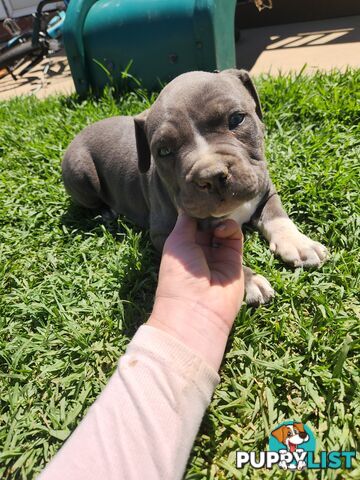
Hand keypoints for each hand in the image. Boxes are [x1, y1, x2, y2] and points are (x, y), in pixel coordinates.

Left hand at [148, 212, 243, 369]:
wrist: (197, 309)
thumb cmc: (178, 275)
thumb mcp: (176, 242)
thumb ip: (186, 220)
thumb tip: (191, 204)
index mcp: (182, 248)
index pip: (192, 222)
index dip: (196, 211)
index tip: (198, 197)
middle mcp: (200, 251)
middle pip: (208, 223)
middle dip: (209, 213)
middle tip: (210, 203)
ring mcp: (218, 255)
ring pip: (223, 227)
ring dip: (219, 220)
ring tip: (214, 222)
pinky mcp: (235, 260)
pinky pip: (235, 237)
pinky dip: (230, 228)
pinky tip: (222, 230)